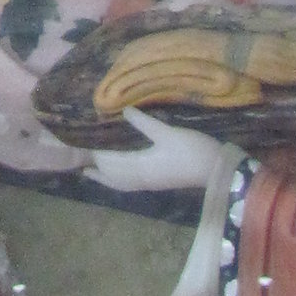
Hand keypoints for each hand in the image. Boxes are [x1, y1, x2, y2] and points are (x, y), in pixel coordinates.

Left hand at [79, 107, 230, 194]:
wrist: (215, 170)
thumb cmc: (191, 150)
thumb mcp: (167, 133)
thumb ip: (144, 123)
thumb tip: (123, 110)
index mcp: (140, 166)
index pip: (109, 160)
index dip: (95, 152)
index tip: (80, 141)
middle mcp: (140, 178)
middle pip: (110, 173)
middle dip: (95, 164)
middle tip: (80, 153)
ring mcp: (148, 183)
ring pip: (118, 183)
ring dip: (102, 176)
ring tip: (87, 171)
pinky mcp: (155, 183)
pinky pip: (127, 186)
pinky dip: (115, 182)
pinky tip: (113, 179)